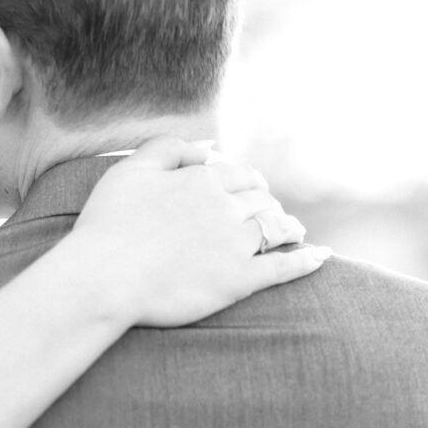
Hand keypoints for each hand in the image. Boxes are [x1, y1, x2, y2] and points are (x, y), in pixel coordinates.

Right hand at [62, 135, 330, 327]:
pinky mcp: (239, 281)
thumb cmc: (107, 225)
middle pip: (260, 199)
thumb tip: (210, 146)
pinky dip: (307, 260)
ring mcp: (235, 245)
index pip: (237, 173)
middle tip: (269, 209)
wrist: (105, 278)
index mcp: (201, 179)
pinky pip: (283, 267)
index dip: (245, 180)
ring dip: (288, 225)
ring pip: (274, 227)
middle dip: (267, 201)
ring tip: (295, 230)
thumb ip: (169, 148)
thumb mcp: (129, 170)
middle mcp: (225, 207)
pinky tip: (323, 257)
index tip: (247, 187)